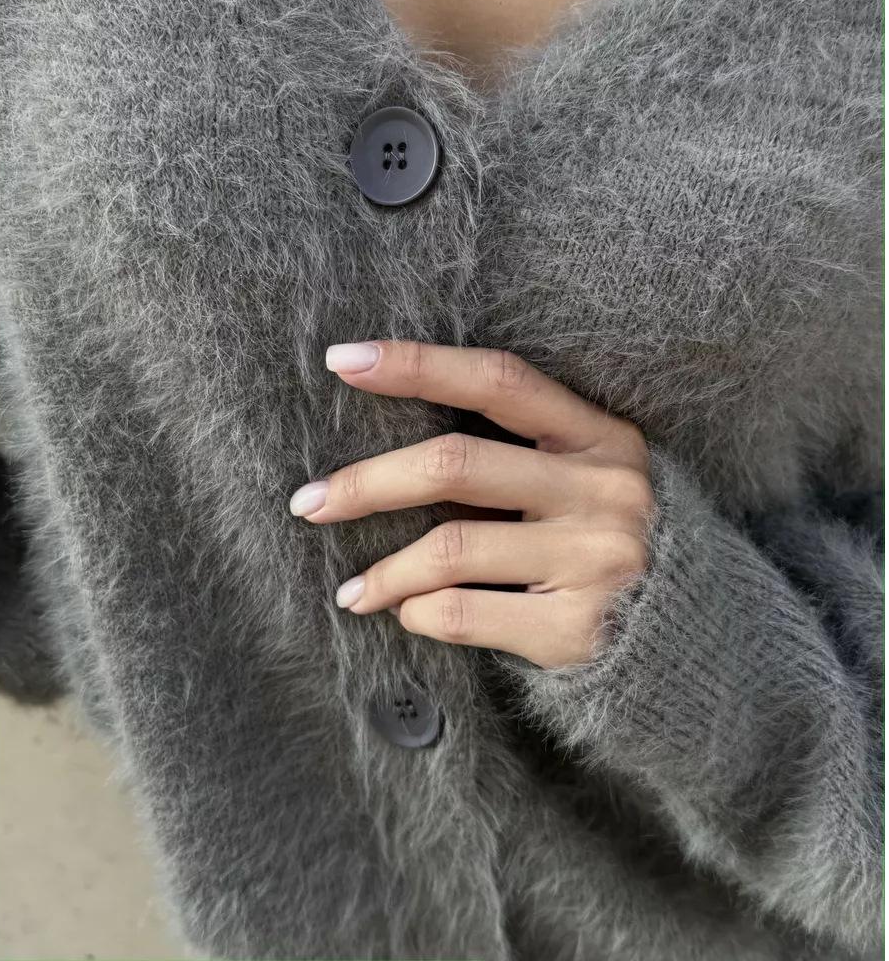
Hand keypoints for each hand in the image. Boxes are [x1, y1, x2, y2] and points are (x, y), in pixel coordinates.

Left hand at [289, 340, 653, 668]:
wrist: (694, 642)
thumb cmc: (612, 544)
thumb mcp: (590, 480)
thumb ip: (520, 455)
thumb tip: (394, 454)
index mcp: (603, 437)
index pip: (499, 379)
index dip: (418, 363)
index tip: (343, 360)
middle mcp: (604, 490)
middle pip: (455, 465)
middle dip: (366, 482)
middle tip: (308, 503)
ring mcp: (596, 560)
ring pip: (448, 548)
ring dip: (383, 572)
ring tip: (351, 591)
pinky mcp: (580, 629)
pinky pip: (464, 613)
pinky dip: (418, 613)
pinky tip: (409, 614)